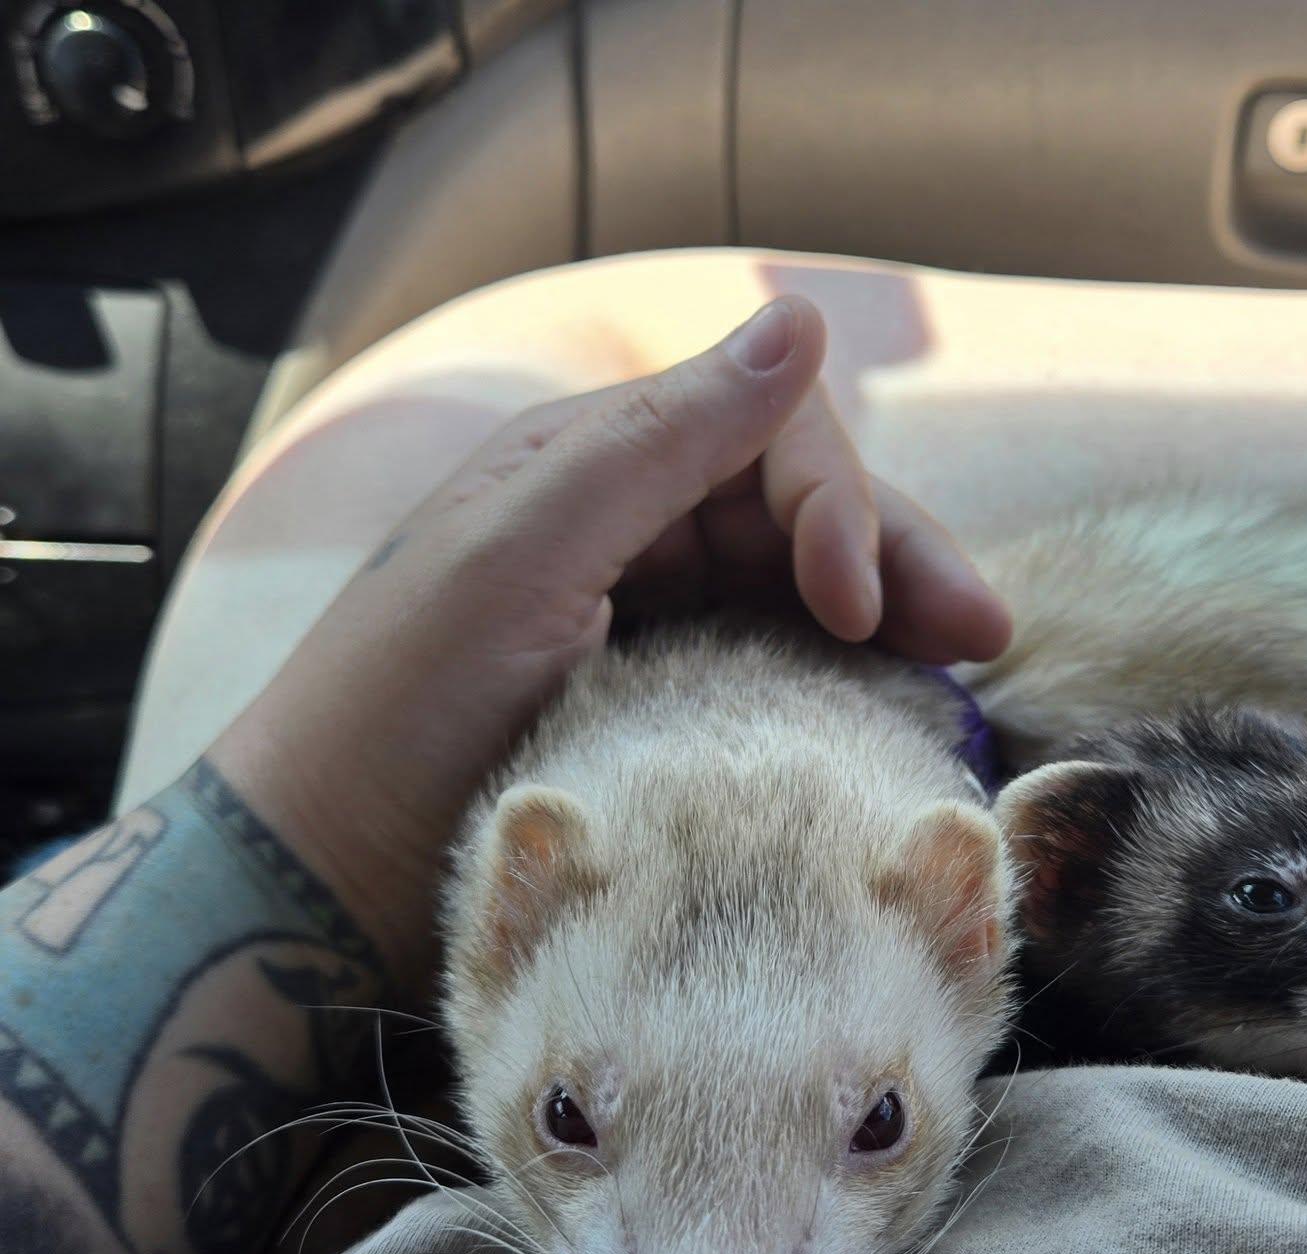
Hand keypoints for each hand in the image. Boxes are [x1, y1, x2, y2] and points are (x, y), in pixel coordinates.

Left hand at [206, 297, 1011, 989]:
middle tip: (980, 638)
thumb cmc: (395, 707)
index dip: (837, 506)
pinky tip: (894, 709)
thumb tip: (801, 319)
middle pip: (807, 511)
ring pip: (806, 589)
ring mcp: (653, 618)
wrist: (318, 872)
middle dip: (899, 560)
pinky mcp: (665, 704)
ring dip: (893, 619)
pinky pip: (779, 665)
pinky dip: (847, 679)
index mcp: (595, 465)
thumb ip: (660, 440)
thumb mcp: (522, 553)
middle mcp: (635, 526)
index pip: (768, 441)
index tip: (860, 608)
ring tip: (963, 672)